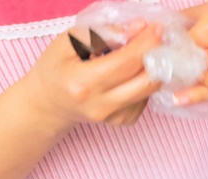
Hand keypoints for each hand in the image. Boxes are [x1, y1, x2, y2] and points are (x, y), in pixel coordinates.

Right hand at [24, 25, 162, 128]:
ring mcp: (114, 117)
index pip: (125, 63)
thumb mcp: (69, 42)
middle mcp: (101, 105)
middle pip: (145, 80)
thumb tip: (137, 28)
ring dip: (152, 68)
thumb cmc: (56, 68)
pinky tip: (130, 73)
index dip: (145, 44)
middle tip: (157, 38)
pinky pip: (145, 98)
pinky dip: (143, 81)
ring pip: (149, 90)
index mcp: (83, 83)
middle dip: (156, 56)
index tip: (156, 29)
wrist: (50, 103)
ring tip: (143, 52)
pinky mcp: (123, 121)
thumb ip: (102, 34)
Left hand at [176, 1, 207, 105]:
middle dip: (193, 66)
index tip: (172, 47)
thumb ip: (185, 21)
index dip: (188, 44)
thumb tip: (156, 34)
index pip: (206, 35)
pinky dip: (199, 96)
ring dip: (197, 82)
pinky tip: (180, 99)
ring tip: (180, 78)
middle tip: (176, 65)